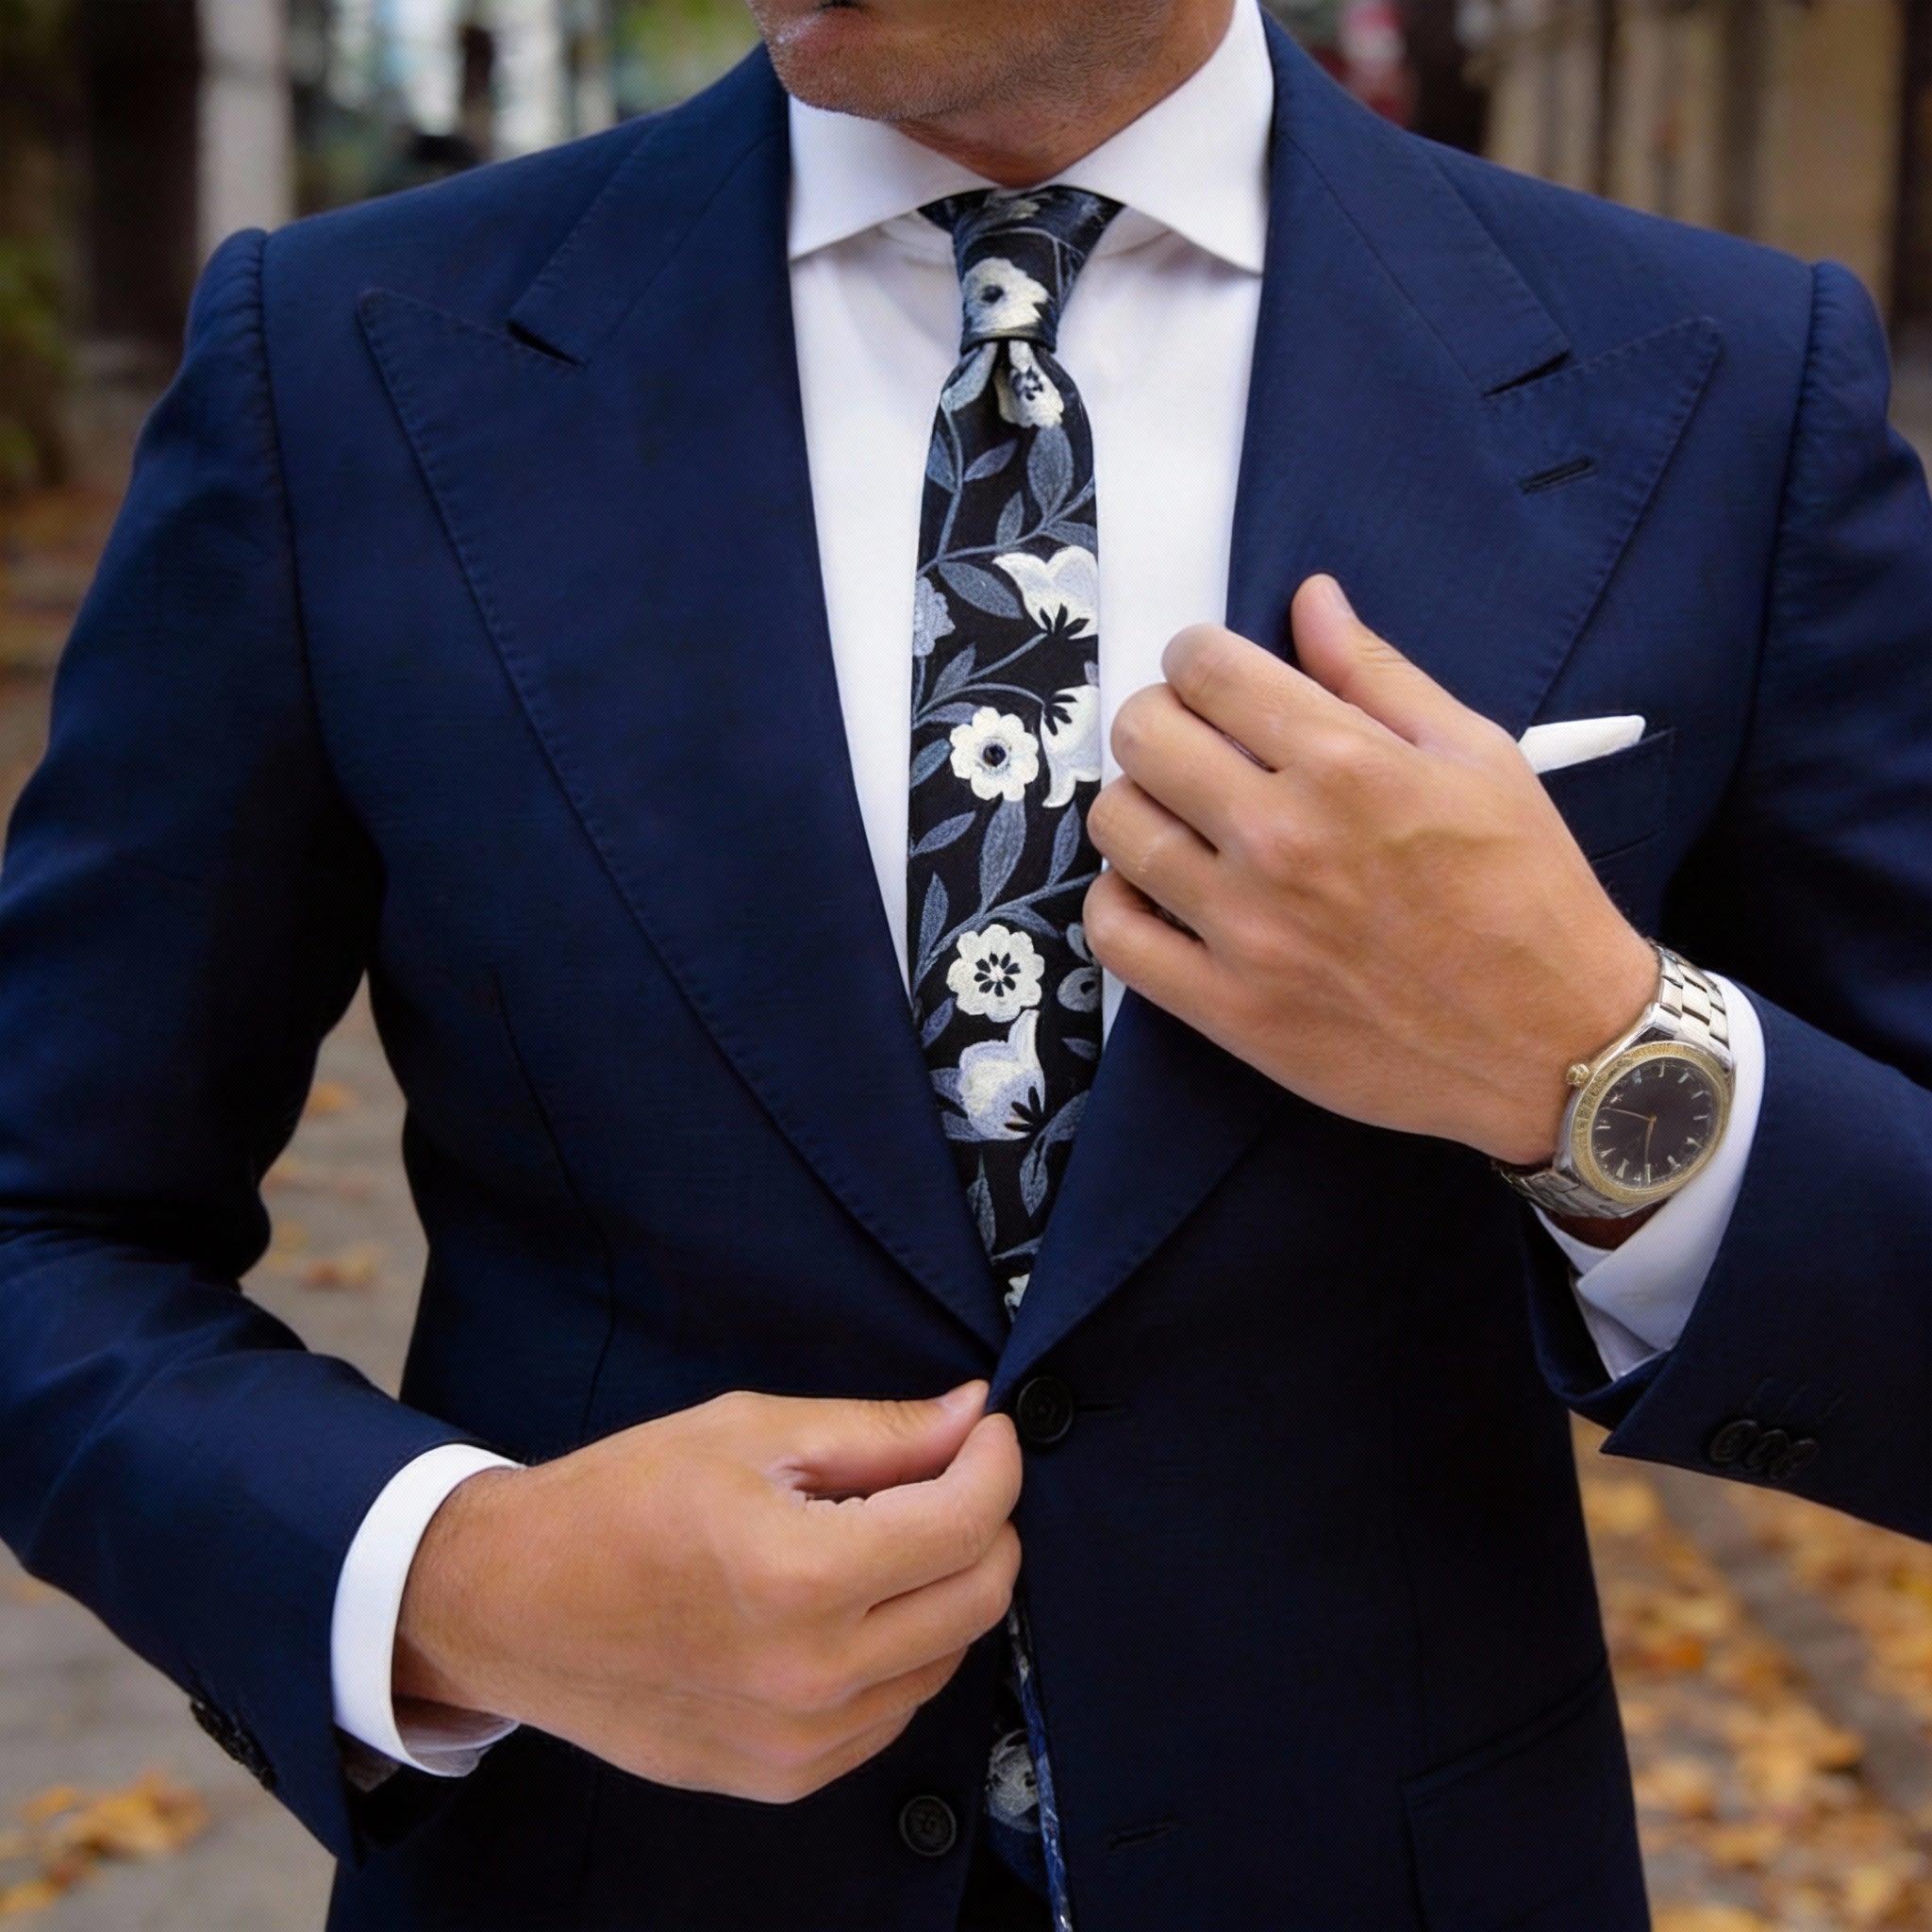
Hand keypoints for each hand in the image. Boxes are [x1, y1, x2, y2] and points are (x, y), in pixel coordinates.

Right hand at [393, 1383, 1021, 1802]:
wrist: (510, 1605)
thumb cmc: (619, 1501)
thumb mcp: (747, 1431)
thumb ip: (876, 1431)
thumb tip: (970, 1415)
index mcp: (800, 1577)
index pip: (965, 1523)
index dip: (995, 1462)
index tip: (987, 1430)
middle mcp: (812, 1676)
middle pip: (977, 1598)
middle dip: (989, 1523)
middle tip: (955, 1473)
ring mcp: (799, 1742)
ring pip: (946, 1660)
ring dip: (945, 1588)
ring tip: (891, 1532)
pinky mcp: (783, 1779)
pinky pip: (892, 1713)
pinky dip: (902, 1650)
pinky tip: (854, 1601)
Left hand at [1082, 575, 1656, 1166]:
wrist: (1556, 1043)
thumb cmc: (1528, 893)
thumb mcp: (1478, 756)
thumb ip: (1377, 674)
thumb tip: (1310, 599)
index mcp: (1346, 764)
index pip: (1206, 669)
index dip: (1196, 656)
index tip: (1211, 675)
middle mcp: (1283, 839)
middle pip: (1144, 735)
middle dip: (1160, 718)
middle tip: (1193, 740)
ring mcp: (1247, 929)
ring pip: (1117, 825)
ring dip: (1137, 803)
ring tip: (1179, 815)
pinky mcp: (1229, 1008)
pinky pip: (1115, 935)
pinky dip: (1119, 901)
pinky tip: (1159, 889)